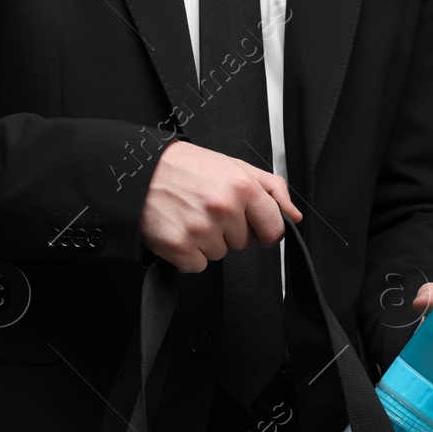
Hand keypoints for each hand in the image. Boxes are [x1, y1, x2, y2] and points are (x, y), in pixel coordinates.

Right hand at [138, 140, 302, 273]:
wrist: (138, 172)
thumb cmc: (186, 168)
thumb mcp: (233, 166)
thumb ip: (271, 189)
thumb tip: (294, 215)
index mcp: (242, 186)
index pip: (274, 228)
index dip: (264, 229)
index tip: (252, 224)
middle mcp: (223, 208)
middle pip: (244, 243)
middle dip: (229, 230)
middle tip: (206, 208)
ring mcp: (201, 230)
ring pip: (221, 254)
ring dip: (207, 241)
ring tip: (190, 215)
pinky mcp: (180, 248)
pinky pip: (198, 265)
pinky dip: (188, 254)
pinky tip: (179, 229)